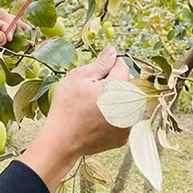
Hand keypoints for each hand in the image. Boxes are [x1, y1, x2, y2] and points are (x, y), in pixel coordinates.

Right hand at [18, 47, 129, 190]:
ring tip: (93, 106)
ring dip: (115, 100)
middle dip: (114, 83)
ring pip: (127, 102)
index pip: (122, 66)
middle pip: (128, 84)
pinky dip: (113, 116)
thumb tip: (113, 51)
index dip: (106, 67)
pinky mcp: (123, 137)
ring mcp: (128, 124)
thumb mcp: (79, 77)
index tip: (92, 76)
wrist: (62, 141)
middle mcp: (130, 107)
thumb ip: (100, 63)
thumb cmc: (67, 107)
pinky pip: (123, 120)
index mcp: (120, 88)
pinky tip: (96, 120)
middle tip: (91, 91)